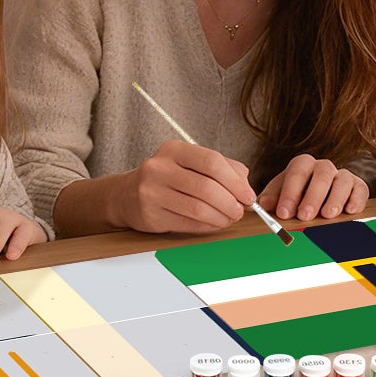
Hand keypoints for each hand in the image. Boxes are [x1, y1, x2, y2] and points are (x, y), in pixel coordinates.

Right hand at [111, 140, 255, 234]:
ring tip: (229, 218)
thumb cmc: (167, 178)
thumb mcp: (190, 163)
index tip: (248, 195)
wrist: (126, 194)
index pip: (212, 161)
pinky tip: (214, 224)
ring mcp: (151, 192)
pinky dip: (207, 226)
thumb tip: (246, 186)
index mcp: (174, 150)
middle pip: (206, 187)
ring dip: (221, 217)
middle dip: (230, 202)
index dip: (235, 181)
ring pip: (198, 209)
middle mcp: (159, 168)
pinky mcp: (150, 215)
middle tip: (240, 210)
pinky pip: (188, 224)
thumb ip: (222, 168)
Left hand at [259, 156, 368, 221]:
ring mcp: (342, 175)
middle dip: (312, 196)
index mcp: (302, 165)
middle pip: (321, 175)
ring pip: (343, 180)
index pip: (297, 173)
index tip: (284, 212)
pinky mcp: (358, 186)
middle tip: (305, 215)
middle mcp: (323, 167)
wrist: (318, 196)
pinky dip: (356, 199)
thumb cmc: (296, 196)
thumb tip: (264, 205)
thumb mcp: (280, 195)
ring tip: (328, 215)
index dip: (290, 193)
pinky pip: (361, 189)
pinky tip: (350, 211)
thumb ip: (272, 199)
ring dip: (335, 198)